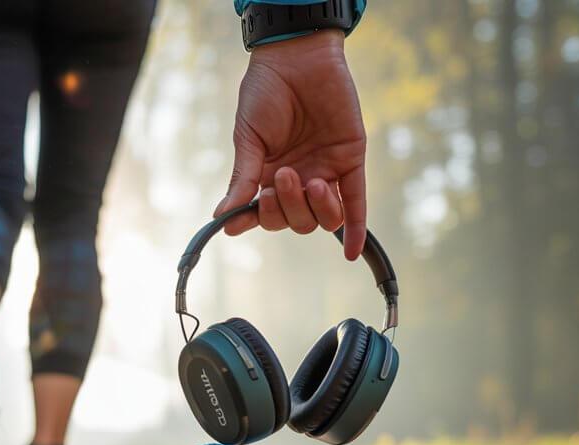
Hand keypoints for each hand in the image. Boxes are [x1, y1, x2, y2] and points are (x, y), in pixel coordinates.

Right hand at [215, 31, 367, 259]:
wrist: (297, 58)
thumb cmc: (266, 92)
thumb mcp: (248, 138)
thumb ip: (242, 178)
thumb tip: (221, 216)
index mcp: (268, 176)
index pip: (264, 215)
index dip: (252, 221)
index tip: (236, 225)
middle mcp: (297, 180)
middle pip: (295, 221)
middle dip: (285, 206)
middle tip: (281, 175)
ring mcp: (325, 172)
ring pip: (324, 217)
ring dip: (314, 209)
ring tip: (309, 181)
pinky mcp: (350, 161)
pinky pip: (356, 203)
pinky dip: (356, 230)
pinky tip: (351, 253)